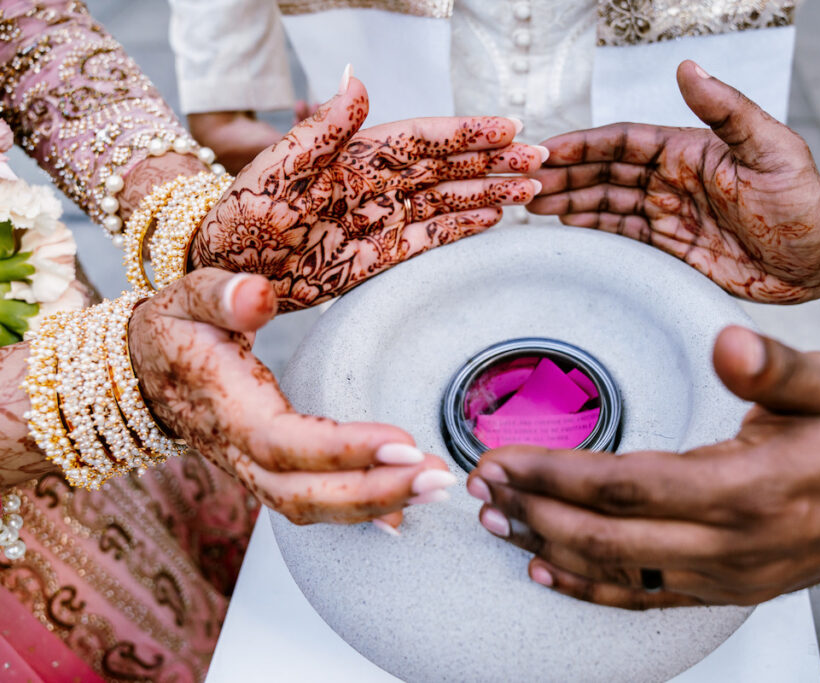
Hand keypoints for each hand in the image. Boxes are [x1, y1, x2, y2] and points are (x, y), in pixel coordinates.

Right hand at [129, 267, 454, 525]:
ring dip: (377, 504)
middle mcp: (237, 452)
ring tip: (437, 486)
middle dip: (374, 493)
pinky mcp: (268, 472)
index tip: (404, 442)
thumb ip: (221, 294)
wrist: (143, 371)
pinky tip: (406, 508)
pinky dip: (360, 512)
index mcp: (224, 408)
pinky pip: (312, 505)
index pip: (284, 442)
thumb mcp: (186, 296)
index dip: (342, 450)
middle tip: (439, 477)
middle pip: (303, 495)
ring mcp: (251, 469)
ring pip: (310, 508)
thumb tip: (257, 295)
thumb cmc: (174, 329)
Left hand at [192, 70, 544, 310]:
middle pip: (447, 168)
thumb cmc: (238, 215)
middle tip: (539, 160)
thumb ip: (322, 127)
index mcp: (355, 156)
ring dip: (487, 193)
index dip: (468, 133)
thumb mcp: (277, 168)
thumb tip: (356, 75)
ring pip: (446, 202)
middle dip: (493, 162)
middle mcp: (375, 184)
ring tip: (529, 190)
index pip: (423, 138)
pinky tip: (488, 220)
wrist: (220, 268)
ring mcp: (379, 220)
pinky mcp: (376, 257)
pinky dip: (460, 229)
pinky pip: (427, 239)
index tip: (509, 127)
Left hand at [467, 326, 819, 607]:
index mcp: (748, 488)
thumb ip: (774, 367)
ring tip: (494, 519)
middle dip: (535, 508)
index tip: (508, 456)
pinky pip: (641, 597)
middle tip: (482, 485)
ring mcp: (722, 575)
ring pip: (616, 570)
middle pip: (608, 534)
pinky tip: (543, 569)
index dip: (559, 474)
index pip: (630, 485)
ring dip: (546, 545)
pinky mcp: (718, 589)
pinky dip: (585, 586)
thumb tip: (726, 343)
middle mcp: (728, 543)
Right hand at [529, 61, 819, 303]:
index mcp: (689, 151)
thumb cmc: (804, 204)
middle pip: (605, 173)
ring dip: (571, 203)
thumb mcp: (772, 150)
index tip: (549, 148)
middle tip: (526, 183)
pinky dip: (593, 232)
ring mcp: (668, 215)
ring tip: (533, 206)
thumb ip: (728, 111)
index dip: (585, 145)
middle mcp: (672, 180)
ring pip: (607, 205)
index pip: (624, 142)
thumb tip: (688, 67)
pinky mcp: (671, 250)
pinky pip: (623, 237)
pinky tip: (567, 230)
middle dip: (565, 176)